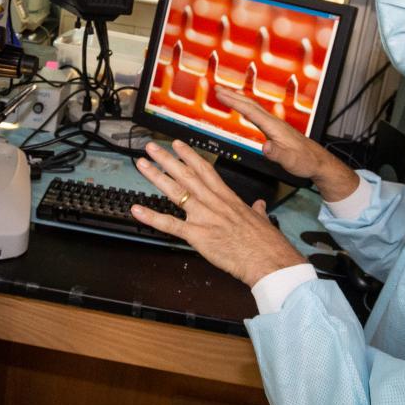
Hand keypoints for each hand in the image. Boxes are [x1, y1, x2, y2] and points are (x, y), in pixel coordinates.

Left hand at [131, 140, 306, 287]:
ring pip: (175, 191)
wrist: (268, 260)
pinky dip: (151, 217)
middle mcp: (213, 202)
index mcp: (227, 198)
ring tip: (142, 165)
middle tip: (151, 147)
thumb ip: (257, 210)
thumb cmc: (267, 243)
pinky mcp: (197, 235)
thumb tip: (260, 206)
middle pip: (186, 174)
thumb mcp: (262, 219)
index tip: (177, 145)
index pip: (205, 170)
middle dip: (167, 159)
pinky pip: (169, 224)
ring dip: (156, 177)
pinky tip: (137, 209)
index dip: (189, 156)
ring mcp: (204, 217)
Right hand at [214, 88, 358, 202]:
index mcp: (275, 127)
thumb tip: (265, 147)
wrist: (318, 161)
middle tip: (218, 89)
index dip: (234, 102)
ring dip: (239, 100)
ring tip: (227, 95)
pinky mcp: (276, 130)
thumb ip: (277, 154)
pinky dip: (247, 109)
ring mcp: (276, 125)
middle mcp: (275, 123)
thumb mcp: (290, 161)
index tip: (221, 94)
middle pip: (251, 105)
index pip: (251, 111)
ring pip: (254, 108)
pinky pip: (257, 115)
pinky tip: (244, 111)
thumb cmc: (306, 161)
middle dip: (234, 96)